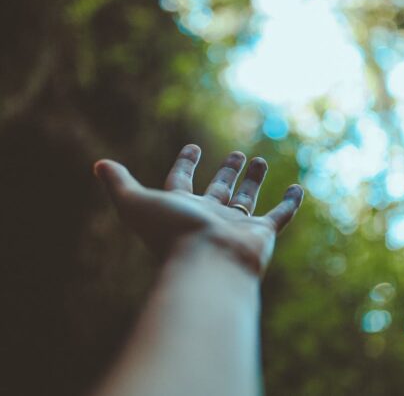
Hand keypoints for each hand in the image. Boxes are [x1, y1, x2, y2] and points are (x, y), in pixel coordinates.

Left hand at [93, 144, 302, 275]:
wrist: (208, 264)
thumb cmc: (172, 233)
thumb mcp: (136, 203)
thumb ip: (119, 184)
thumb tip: (98, 164)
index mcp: (183, 208)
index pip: (183, 181)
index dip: (186, 163)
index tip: (193, 145)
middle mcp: (210, 217)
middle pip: (219, 189)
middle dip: (227, 170)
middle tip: (237, 153)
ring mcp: (237, 226)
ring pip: (247, 198)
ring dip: (253, 179)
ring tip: (259, 159)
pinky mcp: (261, 234)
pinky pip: (280, 215)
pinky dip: (290, 203)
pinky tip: (298, 188)